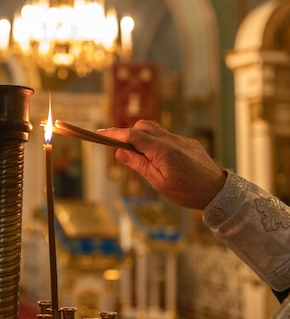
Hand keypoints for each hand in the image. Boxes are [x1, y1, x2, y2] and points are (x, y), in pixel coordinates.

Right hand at [97, 120, 226, 209]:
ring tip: (139, 156)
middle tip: (118, 147)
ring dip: (142, 138)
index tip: (100, 134)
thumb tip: (120, 152)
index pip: (131, 135)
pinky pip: (167, 137)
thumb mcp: (158, 182)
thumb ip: (138, 164)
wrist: (218, 191)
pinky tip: (160, 160)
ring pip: (155, 130)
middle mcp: (171, 140)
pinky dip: (156, 143)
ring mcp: (180, 139)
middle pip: (142, 126)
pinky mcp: (188, 142)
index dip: (114, 133)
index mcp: (161, 150)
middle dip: (127, 133)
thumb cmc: (187, 191)